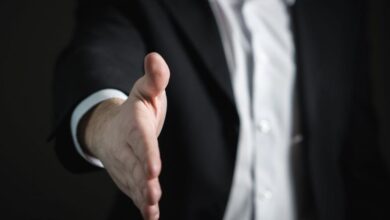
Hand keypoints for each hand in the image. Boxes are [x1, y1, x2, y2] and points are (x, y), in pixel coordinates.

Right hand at [80, 52, 169, 219]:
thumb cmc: (135, 108)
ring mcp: (125, 163)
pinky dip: (140, 203)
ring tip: (151, 208)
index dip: (147, 154)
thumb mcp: (146, 90)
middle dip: (143, 181)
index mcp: (133, 124)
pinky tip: (150, 216)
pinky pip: (132, 190)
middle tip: (152, 194)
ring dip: (142, 196)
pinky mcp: (127, 176)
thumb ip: (155, 77)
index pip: (141, 140)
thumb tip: (155, 57)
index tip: (153, 169)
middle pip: (135, 165)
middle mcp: (126, 146)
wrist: (110, 126)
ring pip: (133, 181)